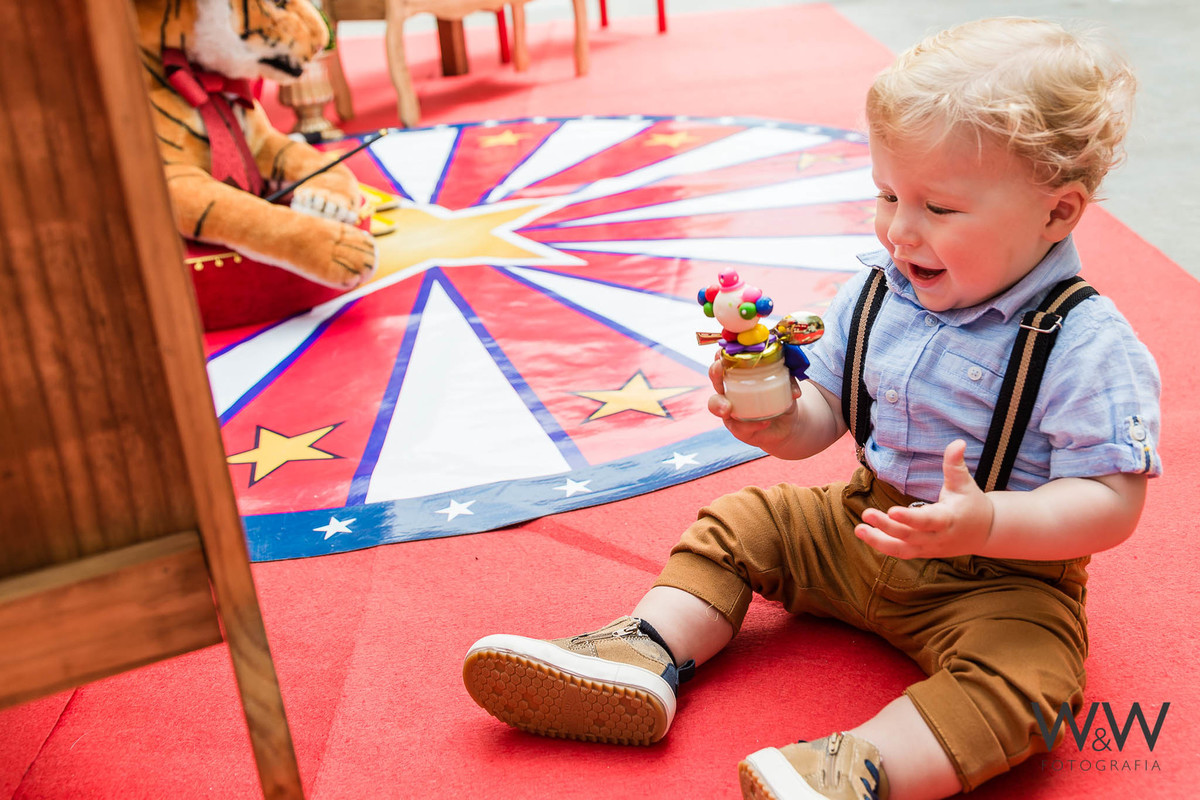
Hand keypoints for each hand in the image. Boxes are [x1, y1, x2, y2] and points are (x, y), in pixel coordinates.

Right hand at [706, 357, 800, 449]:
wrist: (787, 423)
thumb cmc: (782, 397)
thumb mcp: (788, 385)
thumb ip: (791, 382)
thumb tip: (795, 391)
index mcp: (739, 375)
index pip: (724, 360)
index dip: (719, 355)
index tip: (722, 351)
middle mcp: (730, 391)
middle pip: (715, 379)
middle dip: (714, 372)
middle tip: (719, 368)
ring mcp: (731, 410)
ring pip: (716, 405)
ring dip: (719, 404)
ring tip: (727, 407)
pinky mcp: (738, 428)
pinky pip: (740, 427)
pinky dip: (752, 424)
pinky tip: (764, 422)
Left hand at [854, 439, 994, 558]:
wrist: (986, 533)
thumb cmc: (972, 503)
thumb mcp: (965, 483)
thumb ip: (955, 464)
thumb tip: (957, 442)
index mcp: (948, 519)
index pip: (927, 521)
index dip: (909, 518)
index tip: (891, 511)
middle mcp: (937, 537)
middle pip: (909, 536)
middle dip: (887, 527)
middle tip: (866, 514)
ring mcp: (929, 548)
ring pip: (902, 549)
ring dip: (878, 541)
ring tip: (858, 529)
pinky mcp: (922, 552)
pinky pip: (900, 552)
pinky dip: (882, 545)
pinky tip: (865, 533)